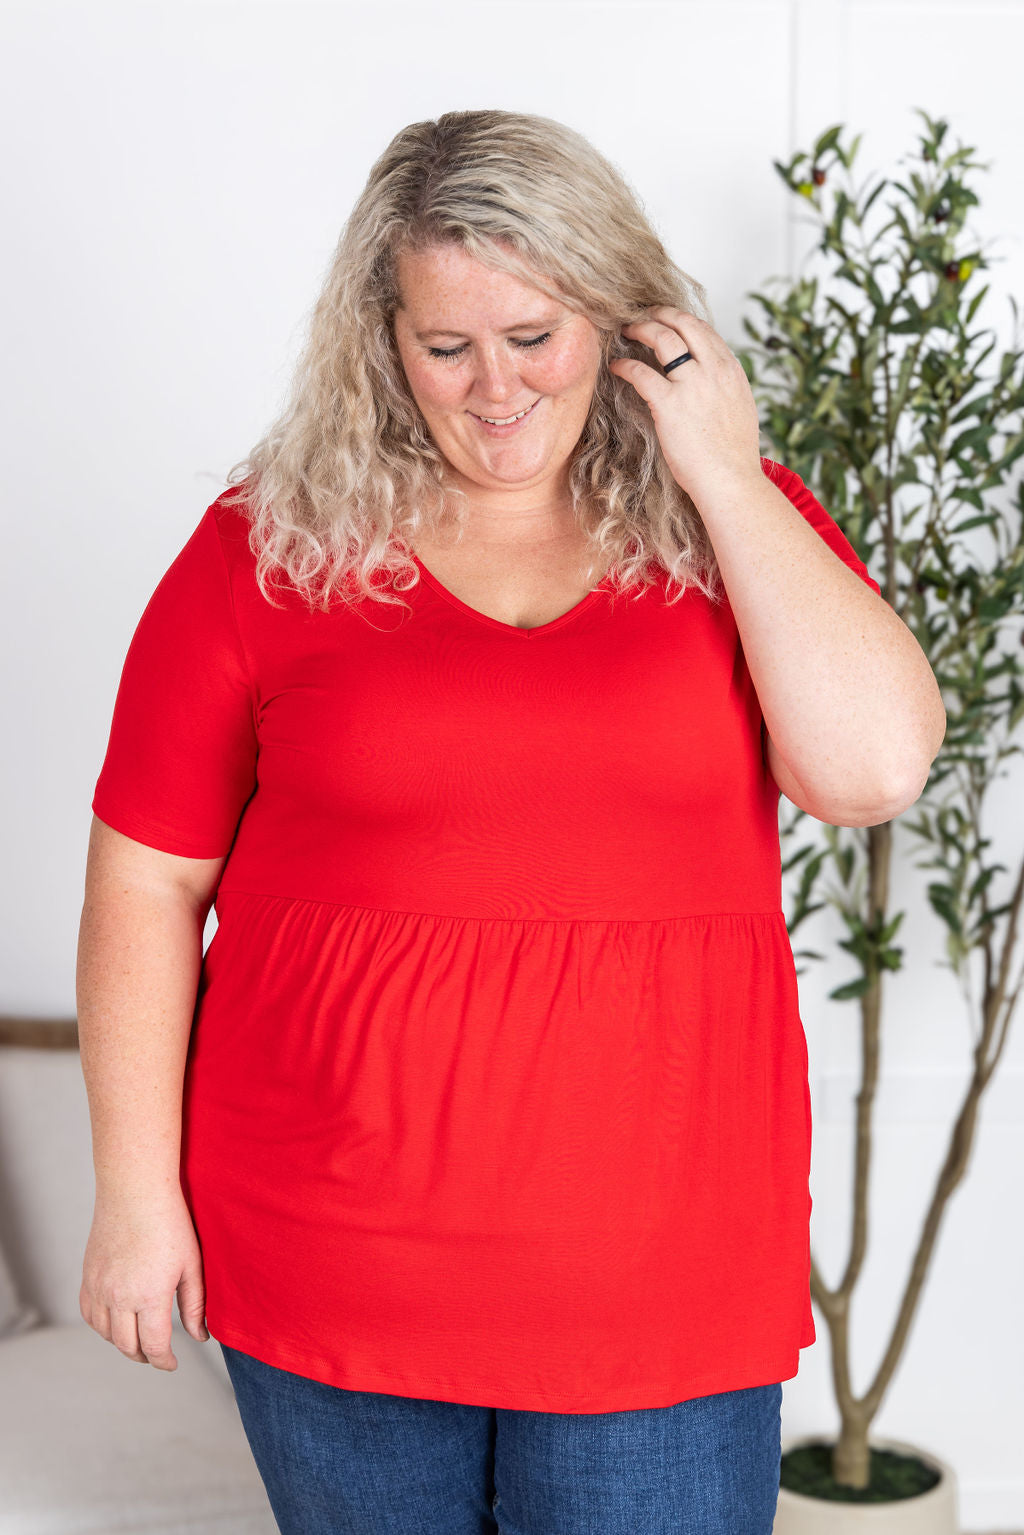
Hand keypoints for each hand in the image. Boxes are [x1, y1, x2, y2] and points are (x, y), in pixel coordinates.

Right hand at [80, 1189, 209, 1369]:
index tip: (171, 1363)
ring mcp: (99, 1287)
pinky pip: (89, 1313)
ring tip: (138, 1340)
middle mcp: (119, 1297)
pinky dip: (101, 1326)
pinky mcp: (88, 1276)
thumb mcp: (191, 1265)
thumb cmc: (170, 1223)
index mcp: (149, 1296)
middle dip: (144, 1356)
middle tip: (156, 1355)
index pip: (154, 1346)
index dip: (164, 1361)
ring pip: (105, 1333)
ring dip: (122, 1343)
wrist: (135, 1190)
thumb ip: (194, 1305)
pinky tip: (115, 1322)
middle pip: (127, 1345)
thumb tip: (199, 1336)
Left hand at [608, 308, 762, 499]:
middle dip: (659, 314)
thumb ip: (725, 388)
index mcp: (731, 371)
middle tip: (642, 315)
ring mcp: (691, 385)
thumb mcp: (740, 409)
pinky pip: (640, 372)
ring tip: (626, 331)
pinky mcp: (668, 404)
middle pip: (683, 324)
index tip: (666, 320)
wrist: (731, 480)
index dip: (681, 320)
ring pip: (661, 338)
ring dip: (640, 329)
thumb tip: (712, 381)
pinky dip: (625, 365)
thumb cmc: (734, 456)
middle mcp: (713, 370)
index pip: (704, 330)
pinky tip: (616, 366)